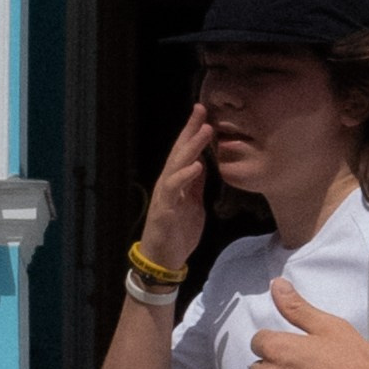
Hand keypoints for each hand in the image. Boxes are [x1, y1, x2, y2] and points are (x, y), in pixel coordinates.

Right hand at [139, 105, 211, 276]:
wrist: (163, 259)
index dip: (194, 132)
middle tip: (201, 110)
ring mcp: (166, 194)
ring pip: (177, 165)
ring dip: (191, 147)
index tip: (204, 113)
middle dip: (190, 130)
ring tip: (205, 131)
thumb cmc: (178, 232)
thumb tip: (204, 164)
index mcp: (177, 181)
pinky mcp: (165, 208)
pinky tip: (197, 166)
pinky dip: (185, 176)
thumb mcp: (193, 203)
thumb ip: (196, 184)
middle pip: (180, 151)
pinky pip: (175, 189)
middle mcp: (169, 182)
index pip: (186, 152)